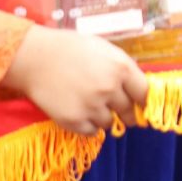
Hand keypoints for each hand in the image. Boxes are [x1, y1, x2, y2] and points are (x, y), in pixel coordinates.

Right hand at [2, 25, 148, 135]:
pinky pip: (91, 132)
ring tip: (93, 105)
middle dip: (127, 113)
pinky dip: (89, 126)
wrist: (36, 58)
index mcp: (121, 68)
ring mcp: (92, 107)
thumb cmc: (71, 48)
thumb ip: (122, 68)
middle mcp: (110, 89)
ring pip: (109, 122)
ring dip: (105, 117)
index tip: (142, 106)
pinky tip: (82, 113)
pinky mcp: (74, 121)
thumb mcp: (105, 50)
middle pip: (128, 111)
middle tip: (125, 114)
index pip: (144, 94)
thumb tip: (135, 87)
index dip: (144, 101)